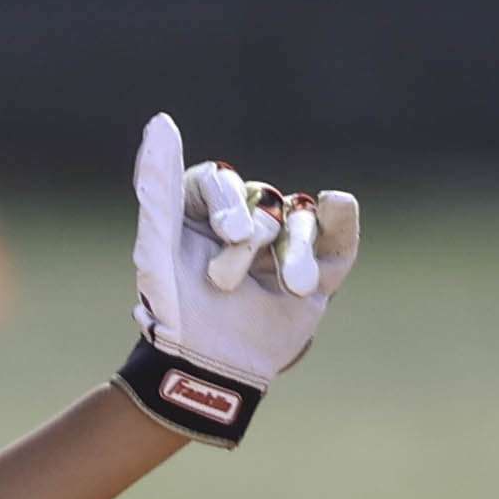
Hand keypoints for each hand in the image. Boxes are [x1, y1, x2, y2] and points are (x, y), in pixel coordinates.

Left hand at [129, 112, 361, 397]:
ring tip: (293, 285)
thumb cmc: (174, 315)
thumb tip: (159, 121)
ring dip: (295, 251)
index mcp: (202, 214)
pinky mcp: (319, 276)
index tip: (229, 231)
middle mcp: (245, 226)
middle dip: (248, 243)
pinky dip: (342, 221)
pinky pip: (338, 240)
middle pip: (260, 205)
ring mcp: (283, 250)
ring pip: (300, 223)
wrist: (206, 377)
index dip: (226, 202)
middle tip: (225, 282)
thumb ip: (157, 186)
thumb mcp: (158, 248)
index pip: (219, 183)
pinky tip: (338, 202)